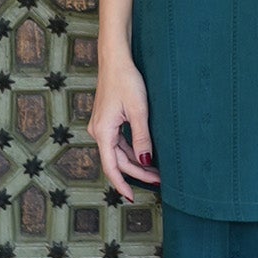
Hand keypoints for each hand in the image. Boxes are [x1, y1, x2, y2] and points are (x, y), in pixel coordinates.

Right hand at [87, 52, 160, 200]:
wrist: (116, 59)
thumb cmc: (127, 81)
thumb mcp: (139, 111)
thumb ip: (142, 138)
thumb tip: (145, 162)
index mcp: (103, 132)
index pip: (112, 167)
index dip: (122, 185)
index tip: (132, 198)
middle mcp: (98, 131)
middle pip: (117, 161)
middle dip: (137, 173)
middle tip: (159, 180)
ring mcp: (101, 126)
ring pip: (118, 153)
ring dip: (135, 163)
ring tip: (156, 171)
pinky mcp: (107, 120)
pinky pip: (118, 143)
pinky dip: (131, 151)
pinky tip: (145, 155)